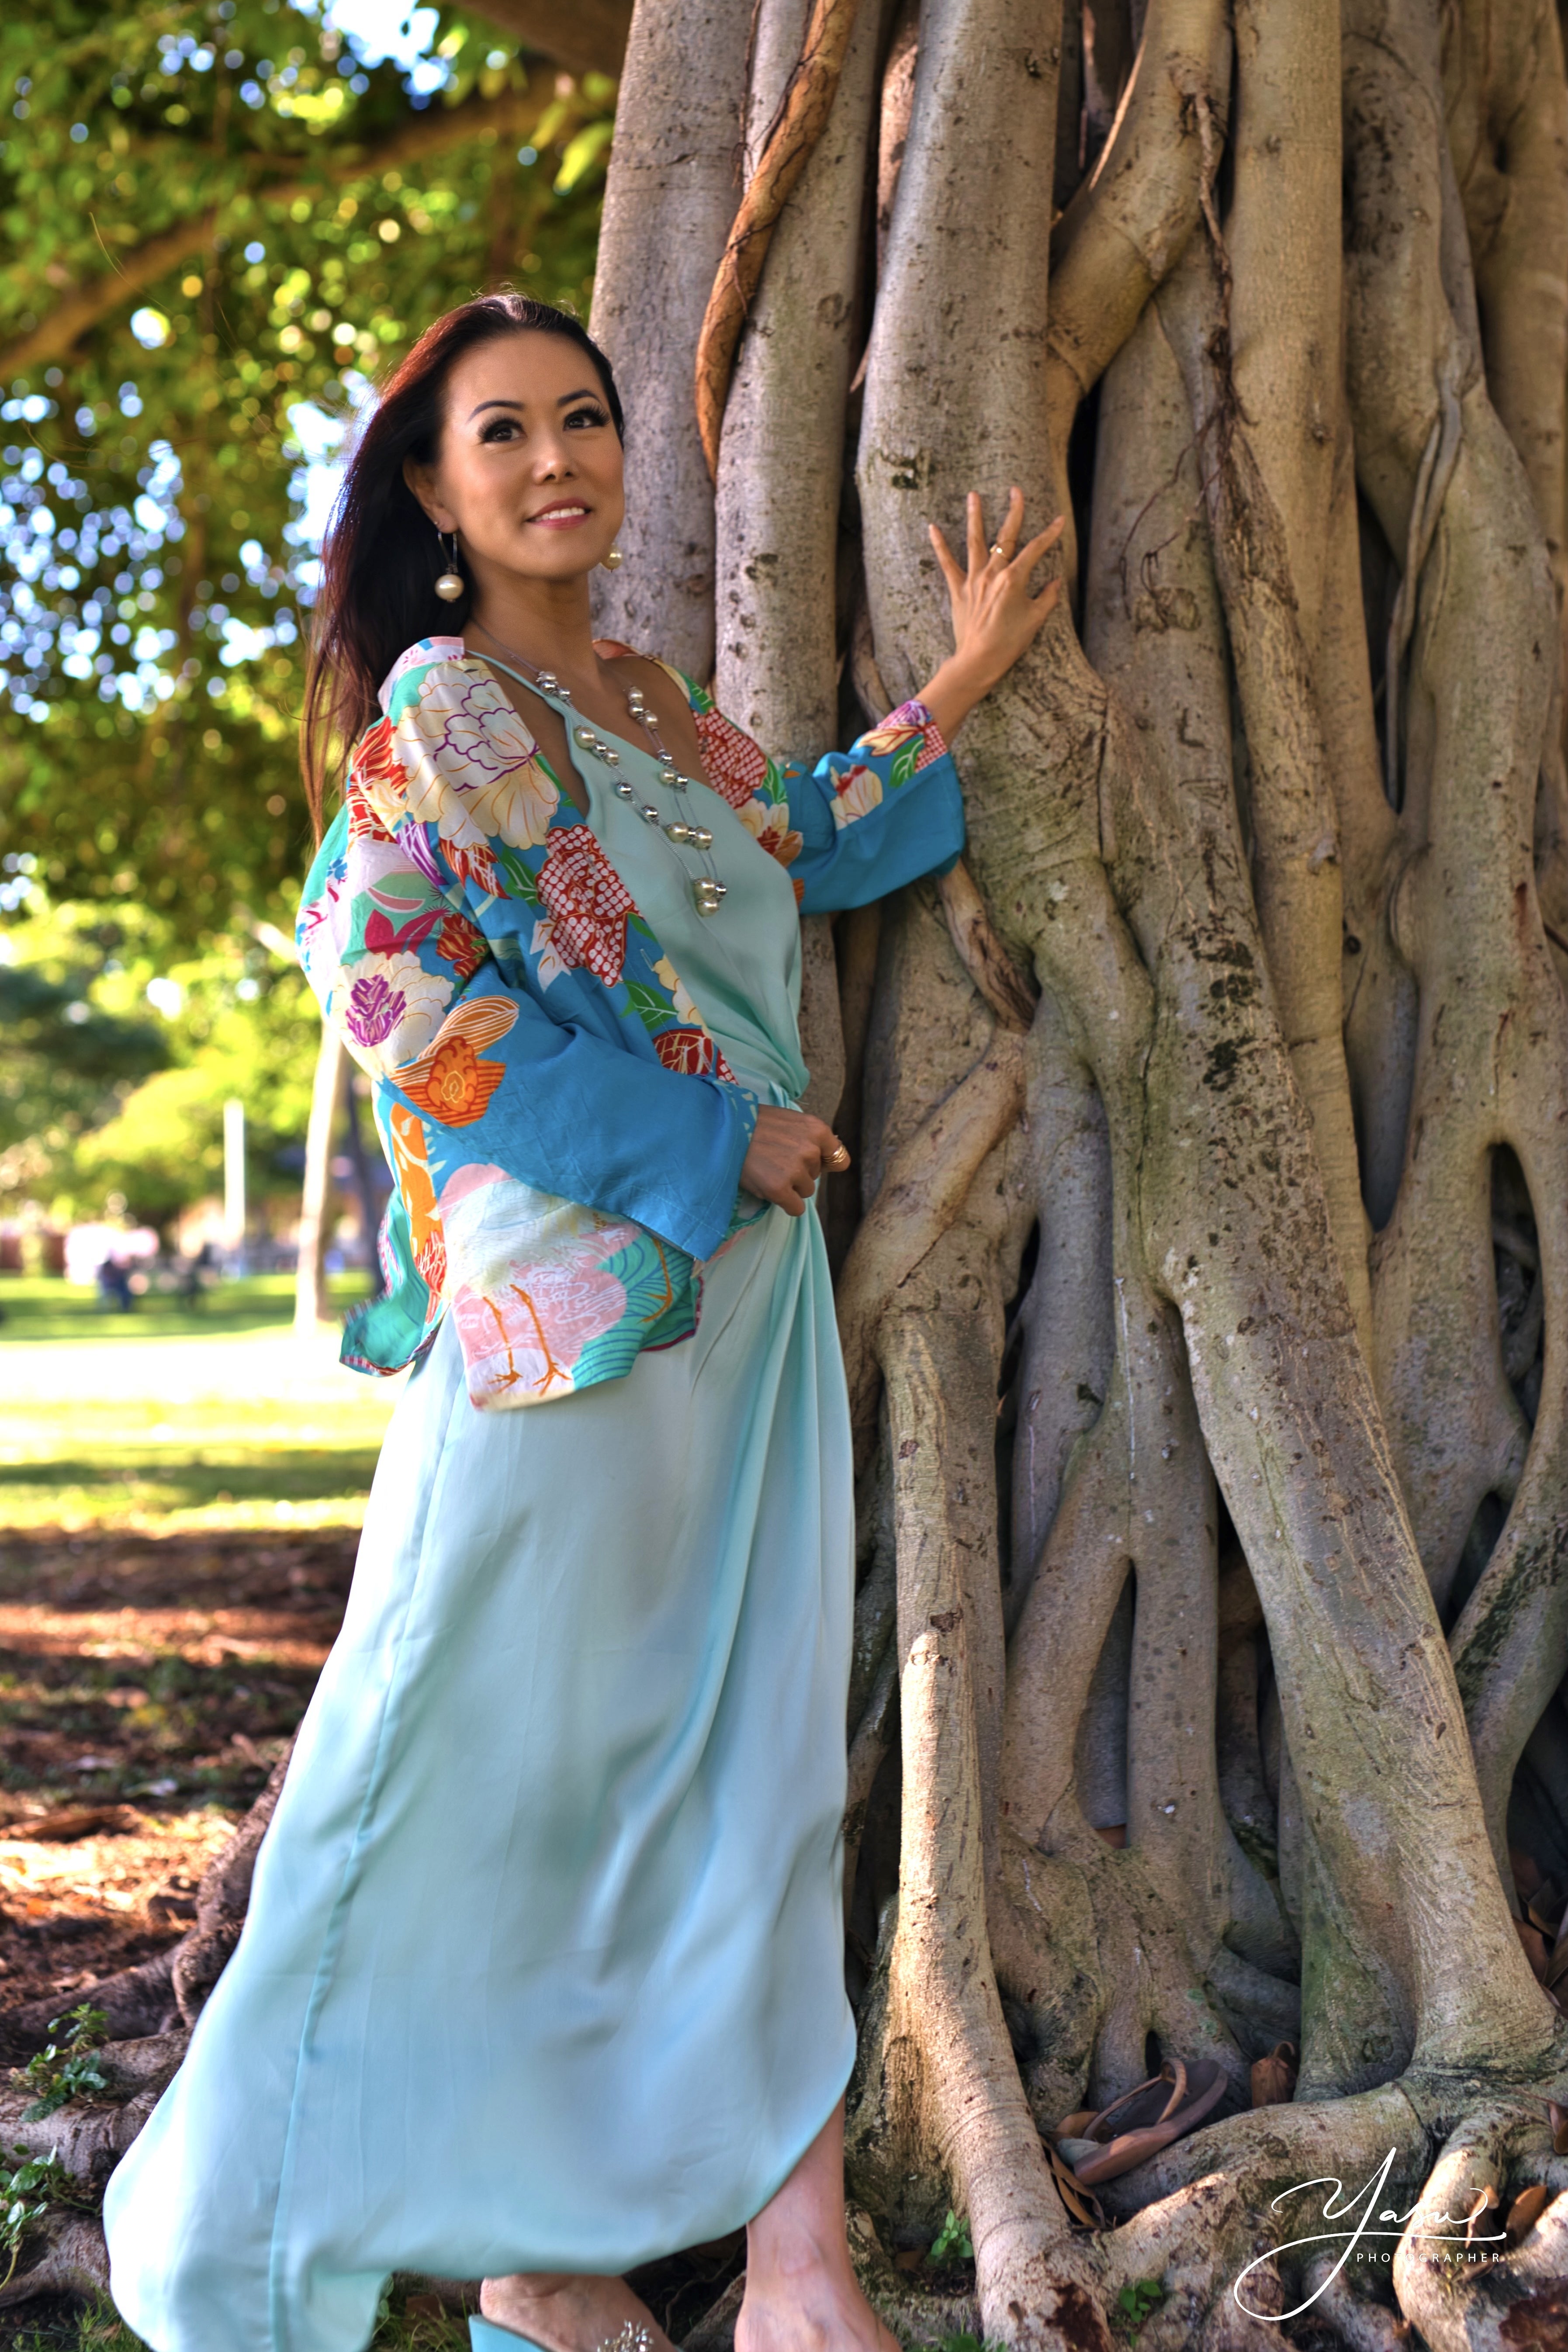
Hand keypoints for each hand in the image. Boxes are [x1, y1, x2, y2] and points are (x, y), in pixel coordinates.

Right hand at [740, 1105, 848, 1215]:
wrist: (723, 1130)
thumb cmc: (753, 1124)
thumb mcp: (789, 1121)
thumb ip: (810, 1138)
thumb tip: (827, 1158)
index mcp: (817, 1130)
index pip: (839, 1159)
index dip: (824, 1164)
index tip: (809, 1164)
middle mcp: (811, 1150)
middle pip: (816, 1176)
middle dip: (799, 1172)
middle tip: (774, 1160)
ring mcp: (796, 1170)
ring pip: (806, 1191)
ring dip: (790, 1187)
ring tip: (767, 1170)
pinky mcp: (780, 1189)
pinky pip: (796, 1208)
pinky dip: (785, 1203)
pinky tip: (769, 1188)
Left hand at [918, 489, 1063, 740]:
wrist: (979, 661)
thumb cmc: (1009, 643)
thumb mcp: (1035, 620)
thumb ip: (1047, 598)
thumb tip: (1055, 582)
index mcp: (1014, 579)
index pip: (1035, 549)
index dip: (1049, 534)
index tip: (1059, 520)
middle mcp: (992, 573)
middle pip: (1005, 536)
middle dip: (1014, 511)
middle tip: (1016, 491)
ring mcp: (973, 580)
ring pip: (975, 541)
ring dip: (975, 516)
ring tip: (974, 495)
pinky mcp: (958, 590)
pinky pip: (947, 564)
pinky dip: (939, 546)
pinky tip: (932, 527)